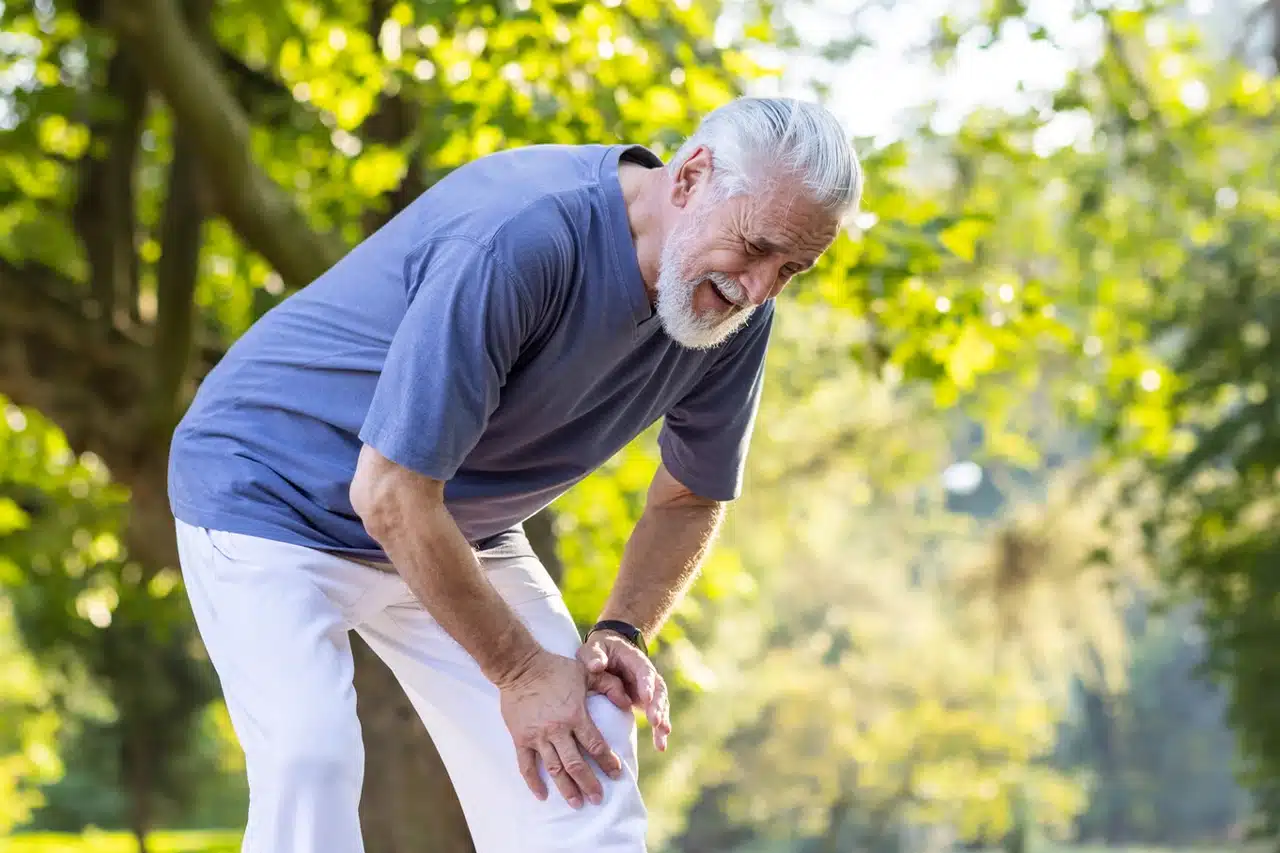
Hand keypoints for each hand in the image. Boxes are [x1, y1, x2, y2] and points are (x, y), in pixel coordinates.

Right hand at [497, 648, 623, 808]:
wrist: (520, 667)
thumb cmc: (555, 669)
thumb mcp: (586, 672)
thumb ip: (608, 685)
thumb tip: (628, 702)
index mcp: (575, 715)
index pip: (595, 745)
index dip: (607, 761)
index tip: (616, 774)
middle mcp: (557, 730)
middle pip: (576, 764)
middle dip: (589, 783)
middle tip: (598, 799)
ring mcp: (538, 736)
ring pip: (554, 769)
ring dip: (566, 788)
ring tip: (577, 804)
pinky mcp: (521, 738)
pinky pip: (526, 765)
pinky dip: (533, 782)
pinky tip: (542, 796)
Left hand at [577, 631, 670, 750]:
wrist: (608, 653)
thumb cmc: (600, 650)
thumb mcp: (594, 648)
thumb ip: (594, 655)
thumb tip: (597, 666)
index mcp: (635, 659)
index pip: (644, 671)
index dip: (647, 684)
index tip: (647, 697)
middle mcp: (647, 675)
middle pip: (658, 690)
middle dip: (657, 706)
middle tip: (655, 721)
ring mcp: (648, 689)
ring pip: (660, 704)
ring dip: (662, 720)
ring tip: (662, 737)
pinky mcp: (646, 702)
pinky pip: (655, 715)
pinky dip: (659, 730)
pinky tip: (661, 745)